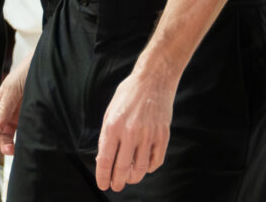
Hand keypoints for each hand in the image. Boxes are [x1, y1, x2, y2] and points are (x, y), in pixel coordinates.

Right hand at [0, 52, 31, 161]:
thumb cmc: (26, 71)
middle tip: (9, 153)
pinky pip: (26, 131)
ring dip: (13, 144)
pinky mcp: (33, 116)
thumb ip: (3, 108)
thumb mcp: (12, 88)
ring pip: (13, 135)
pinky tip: (28, 143)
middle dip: (2, 145)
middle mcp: (8, 112)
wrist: (46, 64)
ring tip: (19, 149)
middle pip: (0, 134)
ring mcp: (21, 115)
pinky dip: (25, 139)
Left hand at [95, 68, 174, 191]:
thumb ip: (106, 135)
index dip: (103, 176)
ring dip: (132, 178)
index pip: (105, 160)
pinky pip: (155, 162)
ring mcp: (148, 135)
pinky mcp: (162, 136)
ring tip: (128, 178)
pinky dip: (148, 168)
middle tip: (116, 186)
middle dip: (117, 182)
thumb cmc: (128, 94)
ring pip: (140, 169)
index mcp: (113, 125)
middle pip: (123, 169)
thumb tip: (103, 160)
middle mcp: (130, 132)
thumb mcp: (110, 111)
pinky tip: (143, 166)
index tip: (103, 184)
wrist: (154, 79)